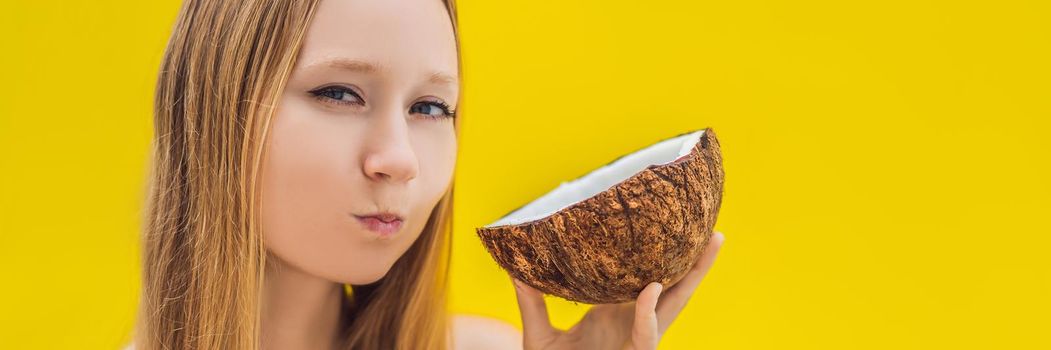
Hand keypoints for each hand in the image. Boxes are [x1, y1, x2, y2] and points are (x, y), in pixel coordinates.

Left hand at [512, 231, 724, 349]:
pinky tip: (651, 287)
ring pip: (674, 307)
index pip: (646, 281)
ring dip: (693, 279)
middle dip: (695, 264)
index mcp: (617, 312)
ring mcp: (638, 339)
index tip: (667, 228)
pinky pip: (647, 334)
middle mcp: (634, 322)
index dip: (661, 259)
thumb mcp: (538, 334)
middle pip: (674, 289)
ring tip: (711, 247)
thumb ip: (531, 304)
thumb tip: (516, 269)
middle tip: (714, 233)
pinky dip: (649, 312)